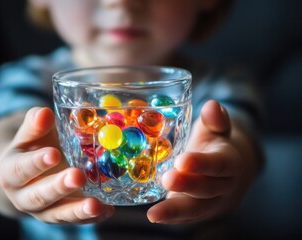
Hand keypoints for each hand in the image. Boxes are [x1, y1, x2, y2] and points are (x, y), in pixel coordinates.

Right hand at [0, 107, 113, 223]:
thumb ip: (36, 123)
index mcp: (11, 172)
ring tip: (95, 205)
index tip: (54, 154)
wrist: (31, 172)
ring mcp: (44, 211)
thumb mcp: (31, 134)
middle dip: (59, 187)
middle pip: (39, 196)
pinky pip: (76, 221)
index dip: (36, 163)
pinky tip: (107, 210)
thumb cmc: (34, 147)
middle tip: (77, 177)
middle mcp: (24, 197)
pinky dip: (92, 218)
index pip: (20, 169)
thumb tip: (44, 113)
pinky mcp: (62, 217)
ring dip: (77, 211)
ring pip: (58, 214)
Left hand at [147, 100, 258, 223]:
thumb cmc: (214, 146)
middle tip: (167, 179)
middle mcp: (223, 186)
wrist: (226, 173)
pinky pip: (186, 217)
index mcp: (229, 161)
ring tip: (155, 214)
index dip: (202, 163)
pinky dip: (171, 218)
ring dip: (175, 211)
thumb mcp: (216, 130)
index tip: (183, 161)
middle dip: (187, 185)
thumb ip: (215, 120)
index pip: (219, 164)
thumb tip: (212, 105)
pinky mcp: (197, 211)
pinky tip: (154, 216)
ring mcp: (211, 202)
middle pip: (207, 188)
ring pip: (196, 209)